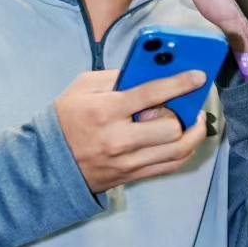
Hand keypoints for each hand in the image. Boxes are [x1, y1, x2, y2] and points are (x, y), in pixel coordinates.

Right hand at [55, 67, 210, 194]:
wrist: (48, 162)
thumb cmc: (66, 119)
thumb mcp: (82, 87)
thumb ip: (116, 76)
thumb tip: (149, 70)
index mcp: (106, 111)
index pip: (151, 94)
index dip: (180, 83)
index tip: (199, 76)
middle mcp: (119, 139)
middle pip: (171, 127)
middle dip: (183, 113)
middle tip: (186, 104)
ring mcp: (128, 161)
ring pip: (178, 150)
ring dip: (194, 134)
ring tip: (196, 121)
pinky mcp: (133, 176)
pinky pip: (171, 166)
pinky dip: (185, 151)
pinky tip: (187, 139)